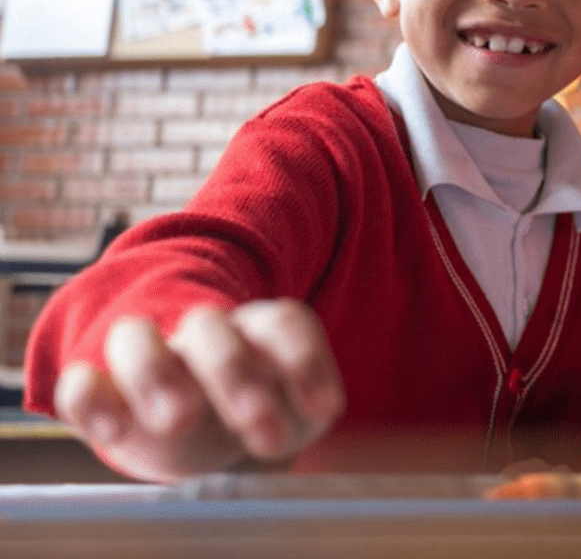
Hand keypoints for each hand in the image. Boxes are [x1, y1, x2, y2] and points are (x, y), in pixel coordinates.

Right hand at [52, 299, 345, 481]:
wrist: (197, 421)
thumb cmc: (258, 411)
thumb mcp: (295, 412)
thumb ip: (306, 409)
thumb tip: (318, 412)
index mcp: (258, 331)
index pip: (282, 324)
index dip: (306, 362)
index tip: (326, 411)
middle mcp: (202, 334)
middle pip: (210, 327)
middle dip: (234, 372)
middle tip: (260, 425)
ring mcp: (148, 356)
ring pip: (135, 336)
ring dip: (155, 374)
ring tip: (179, 421)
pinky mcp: (101, 389)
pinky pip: (82, 382)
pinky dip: (89, 399)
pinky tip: (112, 430)